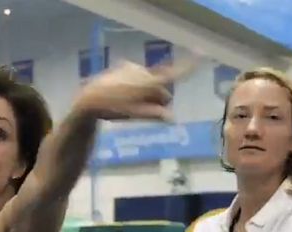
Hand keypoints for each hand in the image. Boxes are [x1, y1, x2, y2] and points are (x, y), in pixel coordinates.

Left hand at [71, 60, 193, 122]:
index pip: (172, 74)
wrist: (90, 98)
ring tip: (133, 105)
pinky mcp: (124, 66)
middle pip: (160, 85)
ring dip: (147, 92)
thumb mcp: (136, 114)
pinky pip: (139, 77)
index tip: (201, 53)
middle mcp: (142, 70)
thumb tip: (172, 117)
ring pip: (149, 81)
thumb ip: (155, 114)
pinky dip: (138, 86)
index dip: (187, 66)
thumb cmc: (114, 109)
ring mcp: (132, 67)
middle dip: (158, 97)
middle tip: (148, 112)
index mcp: (147, 82)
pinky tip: (126, 96)